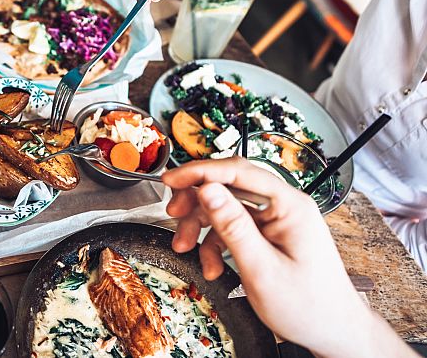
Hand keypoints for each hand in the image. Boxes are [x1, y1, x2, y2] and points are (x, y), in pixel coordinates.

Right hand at [162, 158, 414, 357]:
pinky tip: (211, 266)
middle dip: (196, 201)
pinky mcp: (268, 235)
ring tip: (185, 248)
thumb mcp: (262, 269)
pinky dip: (214, 245)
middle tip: (173, 214)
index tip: (171, 178)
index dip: (200, 172)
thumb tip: (207, 190)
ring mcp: (275, 220)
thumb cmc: (308, 306)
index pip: (239, 171)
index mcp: (290, 206)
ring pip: (225, 208)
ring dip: (200, 227)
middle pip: (228, 186)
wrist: (332, 332)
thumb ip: (233, 226)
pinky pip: (232, 228)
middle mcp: (283, 207)